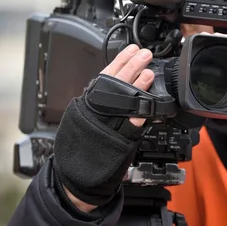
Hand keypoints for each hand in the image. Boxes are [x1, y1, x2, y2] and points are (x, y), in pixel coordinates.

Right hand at [53, 45, 154, 211]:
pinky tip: (149, 102)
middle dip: (131, 66)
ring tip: (149, 72)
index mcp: (89, 102)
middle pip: (115, 83)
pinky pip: (131, 123)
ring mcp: (107, 125)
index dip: (120, 60)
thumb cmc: (83, 146)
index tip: (131, 48)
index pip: (106, 75)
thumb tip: (116, 81)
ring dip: (138, 85)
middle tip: (145, 53)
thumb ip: (100, 100)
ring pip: (124, 100)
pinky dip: (140, 112)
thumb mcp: (85, 116)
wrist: (77, 177)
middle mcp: (96, 111)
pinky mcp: (118, 140)